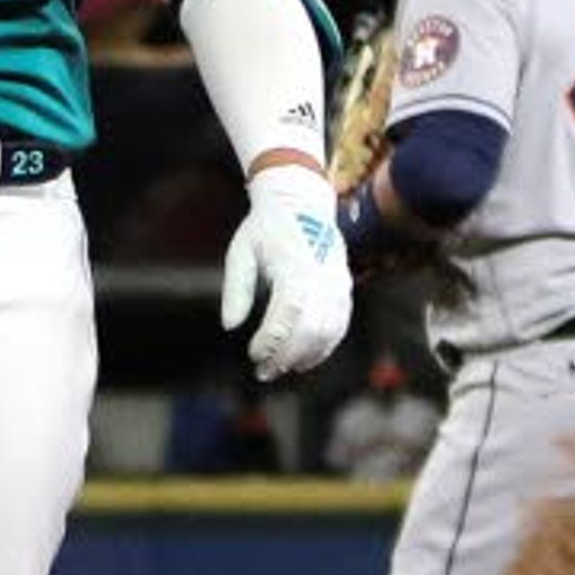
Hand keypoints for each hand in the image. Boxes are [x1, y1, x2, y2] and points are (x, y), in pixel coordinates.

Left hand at [219, 159, 351, 381]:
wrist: (301, 202)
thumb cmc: (265, 229)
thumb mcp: (241, 252)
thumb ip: (237, 289)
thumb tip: (230, 326)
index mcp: (294, 265)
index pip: (287, 314)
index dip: (272, 341)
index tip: (253, 355)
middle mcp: (320, 276)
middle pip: (311, 329)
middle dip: (286, 356)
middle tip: (264, 373)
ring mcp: (336, 282)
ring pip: (329, 331)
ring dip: (305, 356)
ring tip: (281, 368)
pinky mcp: (343, 287)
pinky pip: (339, 325)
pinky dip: (324, 347)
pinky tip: (303, 359)